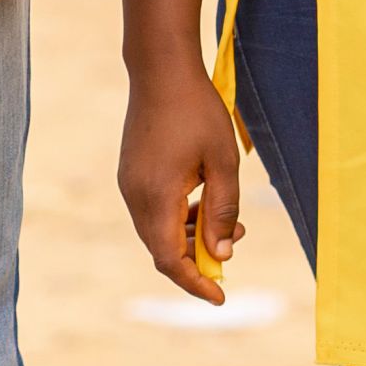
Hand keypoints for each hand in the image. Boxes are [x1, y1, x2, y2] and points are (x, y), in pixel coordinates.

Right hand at [118, 59, 246, 301]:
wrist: (161, 68)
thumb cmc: (196, 110)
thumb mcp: (222, 161)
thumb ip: (222, 210)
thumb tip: (222, 255)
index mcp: (155, 197)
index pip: (170, 259)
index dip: (195, 283)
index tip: (220, 297)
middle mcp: (134, 196)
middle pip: (162, 248)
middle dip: (198, 257)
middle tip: (236, 242)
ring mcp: (129, 184)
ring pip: (158, 230)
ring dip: (190, 235)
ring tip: (228, 221)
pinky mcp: (131, 173)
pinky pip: (153, 211)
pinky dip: (178, 218)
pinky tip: (203, 200)